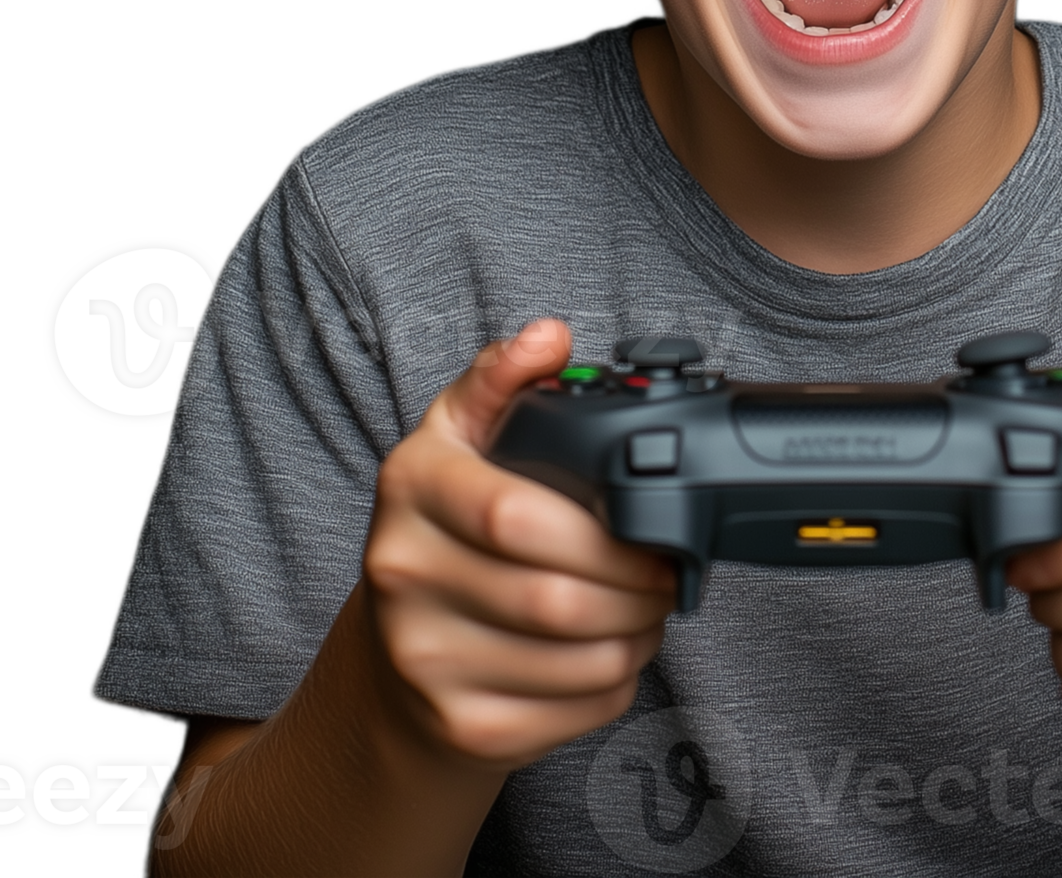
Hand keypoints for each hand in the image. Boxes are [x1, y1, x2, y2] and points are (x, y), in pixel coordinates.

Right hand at [361, 319, 676, 769]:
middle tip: (666, 573)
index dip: (605, 528)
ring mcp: (426, 659)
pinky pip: (574, 712)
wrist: (395, 649)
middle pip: (556, 597)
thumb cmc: (446, 526)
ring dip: (638, 637)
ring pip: (575, 660)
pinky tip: (614, 652)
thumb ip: (503, 378)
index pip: (513, 512)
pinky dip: (618, 684)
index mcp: (411, 487)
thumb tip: (550, 336)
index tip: (652, 525)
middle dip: (638, 588)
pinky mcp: (460, 725)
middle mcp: (403, 575)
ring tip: (645, 609)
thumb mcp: (459, 435)